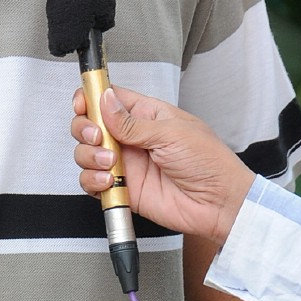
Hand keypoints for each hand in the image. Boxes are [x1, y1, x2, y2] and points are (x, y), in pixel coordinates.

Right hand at [71, 85, 254, 243]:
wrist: (218, 204)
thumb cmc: (209, 163)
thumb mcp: (172, 133)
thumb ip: (132, 122)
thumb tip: (104, 101)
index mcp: (147, 115)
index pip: (109, 98)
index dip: (91, 97)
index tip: (82, 103)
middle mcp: (132, 137)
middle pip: (90, 124)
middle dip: (85, 128)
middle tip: (98, 136)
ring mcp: (125, 163)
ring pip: (86, 152)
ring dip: (89, 155)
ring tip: (111, 162)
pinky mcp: (122, 188)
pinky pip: (92, 182)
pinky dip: (92, 181)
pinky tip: (109, 181)